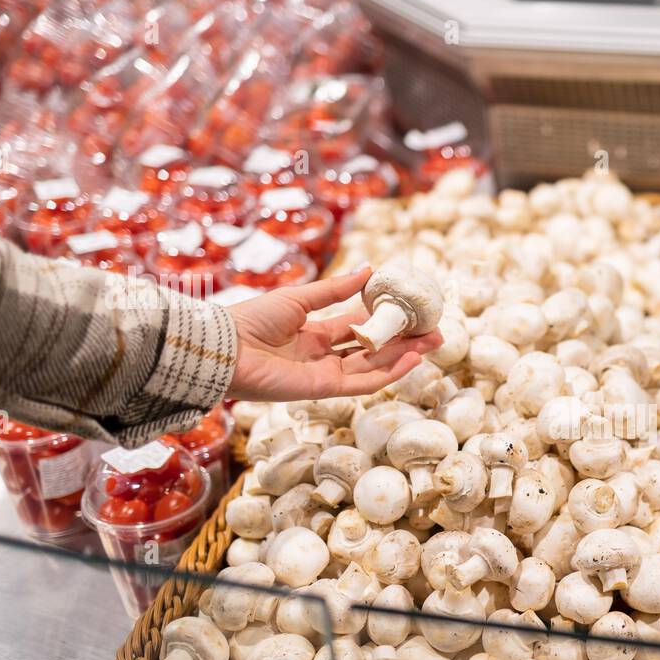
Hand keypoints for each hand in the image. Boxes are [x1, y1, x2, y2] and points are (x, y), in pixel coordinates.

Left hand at [226, 267, 441, 401]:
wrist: (226, 347)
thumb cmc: (252, 319)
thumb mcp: (299, 298)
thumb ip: (335, 291)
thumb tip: (369, 270)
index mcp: (314, 333)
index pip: (357, 327)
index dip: (384, 320)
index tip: (410, 311)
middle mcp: (323, 356)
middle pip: (372, 349)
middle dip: (404, 341)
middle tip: (433, 330)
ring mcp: (325, 374)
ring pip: (373, 366)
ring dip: (404, 355)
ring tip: (432, 342)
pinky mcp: (324, 389)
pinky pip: (363, 382)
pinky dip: (388, 372)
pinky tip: (411, 358)